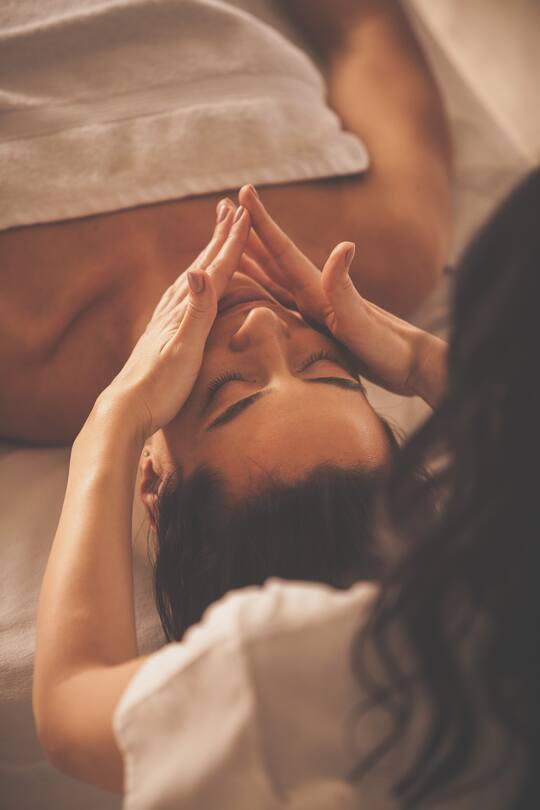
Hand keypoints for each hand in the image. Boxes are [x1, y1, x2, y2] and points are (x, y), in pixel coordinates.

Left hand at [100, 202, 250, 437]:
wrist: (125, 412)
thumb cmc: (158, 388)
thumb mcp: (184, 350)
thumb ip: (195, 312)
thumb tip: (198, 270)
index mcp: (184, 311)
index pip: (214, 270)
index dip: (231, 243)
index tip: (245, 213)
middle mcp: (173, 311)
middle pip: (202, 266)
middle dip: (219, 237)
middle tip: (231, 208)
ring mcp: (165, 322)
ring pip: (191, 279)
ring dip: (206, 256)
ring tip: (215, 238)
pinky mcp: (161, 337)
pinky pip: (181, 299)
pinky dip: (192, 283)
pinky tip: (189, 286)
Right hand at [238, 184, 446, 401]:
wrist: (409, 366)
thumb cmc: (387, 347)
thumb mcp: (361, 321)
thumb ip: (345, 288)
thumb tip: (344, 245)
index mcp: (318, 290)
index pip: (282, 251)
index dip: (261, 222)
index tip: (242, 191)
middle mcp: (314, 294)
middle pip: (272, 258)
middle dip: (247, 233)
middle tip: (222, 209)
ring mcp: (316, 310)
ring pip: (272, 278)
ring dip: (251, 260)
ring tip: (226, 244)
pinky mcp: (317, 328)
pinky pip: (278, 304)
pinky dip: (260, 292)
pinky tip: (251, 293)